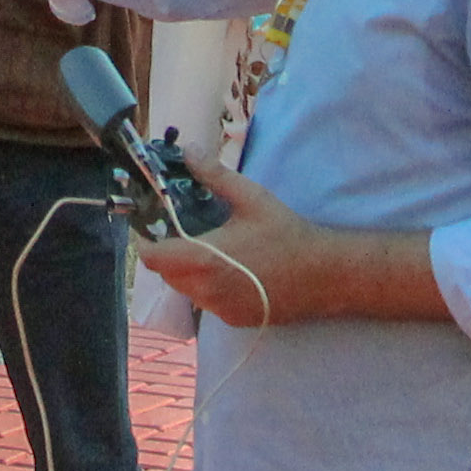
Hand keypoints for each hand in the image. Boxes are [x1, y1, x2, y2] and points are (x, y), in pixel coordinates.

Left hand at [141, 166, 313, 320]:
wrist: (324, 276)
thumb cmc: (286, 235)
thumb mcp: (251, 198)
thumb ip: (215, 175)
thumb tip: (190, 150)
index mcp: (203, 259)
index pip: (152, 258)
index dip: (147, 241)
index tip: (154, 225)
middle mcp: (205, 290)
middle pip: (166, 274)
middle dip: (168, 253)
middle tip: (184, 231)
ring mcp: (219, 309)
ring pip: (186, 290)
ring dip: (187, 271)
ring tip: (209, 249)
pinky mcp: (233, 319)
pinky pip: (206, 302)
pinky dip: (208, 287)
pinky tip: (231, 270)